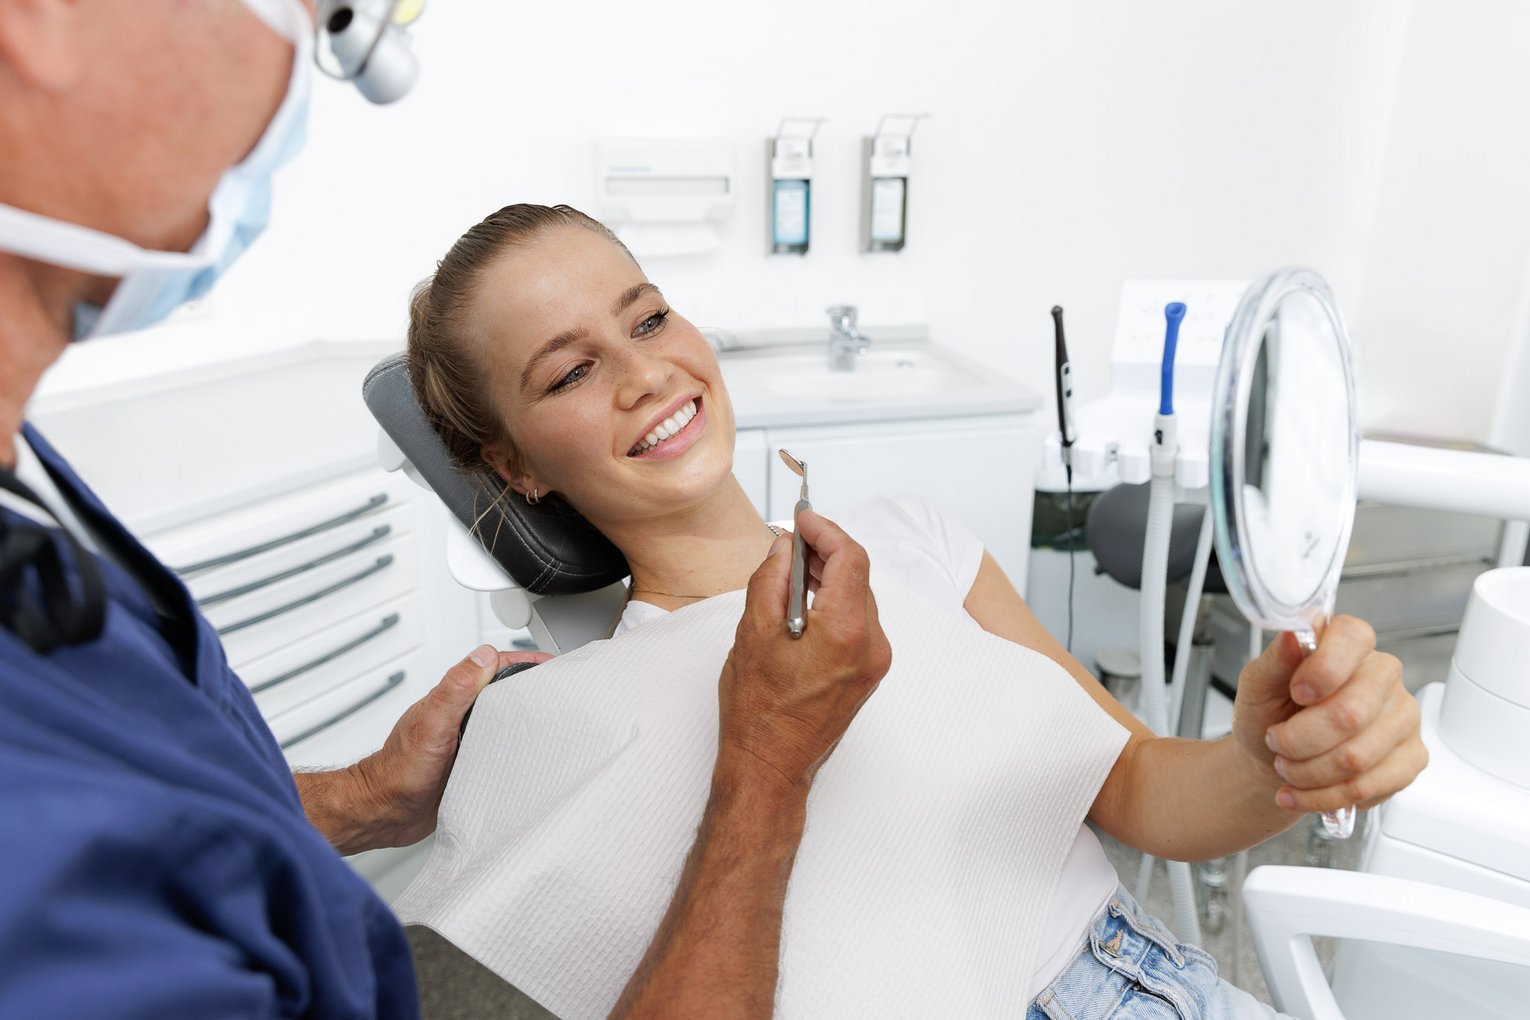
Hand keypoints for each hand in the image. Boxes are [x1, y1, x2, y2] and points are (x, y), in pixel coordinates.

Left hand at [350, 644, 552, 847]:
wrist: (386, 813)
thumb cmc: (399, 770)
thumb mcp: (432, 722)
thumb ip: (456, 688)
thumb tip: (484, 655)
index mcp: (455, 698)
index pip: (495, 667)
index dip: (525, 662)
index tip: (552, 666)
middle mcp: (462, 716)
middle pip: (505, 693)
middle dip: (533, 691)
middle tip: (562, 693)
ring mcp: (468, 741)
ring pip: (505, 723)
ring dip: (527, 722)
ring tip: (556, 723)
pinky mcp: (472, 766)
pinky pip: (502, 751)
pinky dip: (518, 751)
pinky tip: (532, 758)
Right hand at [715, 510, 892, 796]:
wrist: (770, 765)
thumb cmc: (759, 711)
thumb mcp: (753, 632)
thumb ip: (771, 578)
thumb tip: (785, 547)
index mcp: (846, 632)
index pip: (850, 557)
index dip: (825, 530)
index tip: (803, 519)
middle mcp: (871, 646)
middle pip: (859, 575)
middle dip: (826, 551)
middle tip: (791, 541)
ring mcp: (874, 662)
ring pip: (859, 597)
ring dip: (831, 576)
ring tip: (792, 571)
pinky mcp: (868, 672)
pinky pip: (858, 621)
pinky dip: (835, 602)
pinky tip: (805, 602)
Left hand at [1231, 616, 1426, 813]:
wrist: (1273, 759)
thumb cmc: (1269, 714)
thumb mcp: (1257, 684)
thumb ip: (1275, 660)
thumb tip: (1292, 636)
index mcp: (1348, 644)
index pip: (1354, 638)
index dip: (1323, 670)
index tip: (1296, 693)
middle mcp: (1383, 675)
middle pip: (1351, 714)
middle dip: (1299, 740)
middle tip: (1277, 743)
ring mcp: (1404, 716)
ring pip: (1357, 758)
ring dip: (1307, 773)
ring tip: (1286, 767)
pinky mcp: (1412, 757)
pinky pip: (1369, 786)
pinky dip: (1324, 796)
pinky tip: (1303, 789)